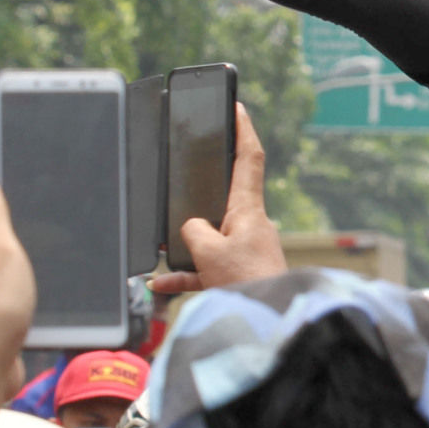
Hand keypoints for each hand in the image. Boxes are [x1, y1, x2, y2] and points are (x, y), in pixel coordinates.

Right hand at [148, 105, 285, 294]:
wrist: (269, 320)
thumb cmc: (246, 282)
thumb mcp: (208, 251)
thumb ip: (191, 231)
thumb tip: (190, 230)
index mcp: (248, 210)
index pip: (249, 158)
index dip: (243, 130)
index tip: (237, 107)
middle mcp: (250, 225)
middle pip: (225, 194)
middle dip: (206, 185)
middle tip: (191, 168)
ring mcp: (246, 249)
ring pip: (210, 236)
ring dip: (187, 245)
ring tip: (163, 255)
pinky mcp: (239, 273)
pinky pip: (205, 268)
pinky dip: (183, 275)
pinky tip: (159, 285)